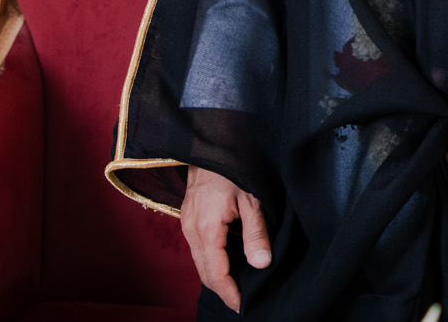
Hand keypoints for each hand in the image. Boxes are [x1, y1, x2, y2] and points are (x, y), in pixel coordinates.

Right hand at [181, 165, 270, 312]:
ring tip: (236, 286)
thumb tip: (261, 265)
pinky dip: (210, 261)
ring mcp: (186, 224)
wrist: (211, 143)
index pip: (215, 273)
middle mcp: (191, 230)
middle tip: (241, 300)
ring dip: (216, 276)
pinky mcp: (188, 218)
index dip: (229, 292)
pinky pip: (197, 248)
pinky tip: (226, 263)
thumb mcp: (252, 199)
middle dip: (222, 289)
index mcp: (206, 229)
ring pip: (199, 261)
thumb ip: (256, 233)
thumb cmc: (235, 167)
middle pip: (204, 272)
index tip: (243, 305)